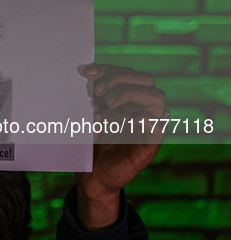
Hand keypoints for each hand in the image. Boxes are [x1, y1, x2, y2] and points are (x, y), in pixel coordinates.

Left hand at [76, 64, 165, 230]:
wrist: (91, 177)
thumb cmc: (90, 145)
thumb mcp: (88, 116)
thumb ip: (91, 98)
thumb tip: (87, 74)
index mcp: (125, 100)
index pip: (127, 73)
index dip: (109, 69)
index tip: (88, 72)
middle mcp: (138, 110)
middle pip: (145, 79)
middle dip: (119, 78)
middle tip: (98, 92)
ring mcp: (145, 127)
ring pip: (157, 97)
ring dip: (131, 94)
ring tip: (108, 104)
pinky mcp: (147, 146)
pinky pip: (159, 129)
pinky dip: (149, 120)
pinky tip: (131, 118)